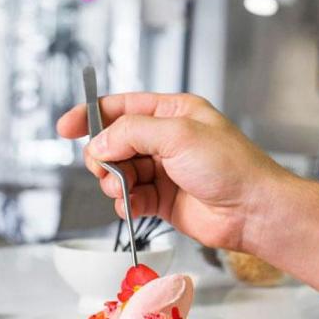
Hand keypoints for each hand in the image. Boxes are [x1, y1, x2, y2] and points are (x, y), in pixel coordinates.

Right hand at [56, 93, 292, 251]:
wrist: (253, 211)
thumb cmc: (231, 167)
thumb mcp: (178, 135)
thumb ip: (132, 133)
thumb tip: (100, 145)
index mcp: (174, 112)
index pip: (123, 107)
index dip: (92, 114)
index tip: (66, 127)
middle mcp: (168, 139)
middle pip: (115, 142)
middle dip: (105, 156)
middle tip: (107, 168)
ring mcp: (165, 170)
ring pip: (118, 172)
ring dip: (114, 182)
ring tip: (125, 190)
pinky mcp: (163, 199)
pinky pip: (129, 198)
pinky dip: (125, 203)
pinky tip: (134, 207)